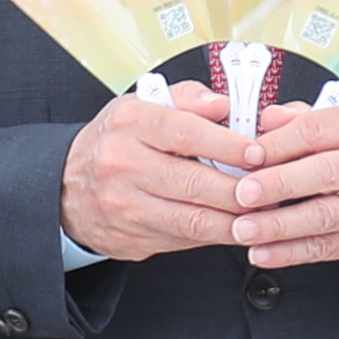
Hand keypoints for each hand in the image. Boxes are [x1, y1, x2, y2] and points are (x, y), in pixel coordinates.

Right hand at [60, 80, 249, 260]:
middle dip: (241, 190)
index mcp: (130, 124)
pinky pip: (184, 240)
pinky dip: (215, 236)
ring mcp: (125, 206)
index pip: (187, 133)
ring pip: (193, 220)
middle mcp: (122, 165)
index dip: (229, 145)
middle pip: (195, 182)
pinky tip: (235, 228)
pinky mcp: (131, 239)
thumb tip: (224, 105)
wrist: (66, 187)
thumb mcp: (143, 105)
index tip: (259, 153)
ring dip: (236, 221)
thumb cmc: (116, 141)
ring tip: (263, 215)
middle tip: (272, 189)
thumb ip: (188, 99)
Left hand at [222, 96, 338, 270]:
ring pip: (324, 216)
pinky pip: (327, 247)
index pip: (315, 130)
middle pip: (324, 173)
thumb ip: (301, 121)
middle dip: (277, 185)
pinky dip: (291, 252)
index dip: (275, 145)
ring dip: (278, 226)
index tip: (245, 157)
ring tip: (245, 229)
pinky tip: (265, 252)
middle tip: (243, 194)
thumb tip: (264, 121)